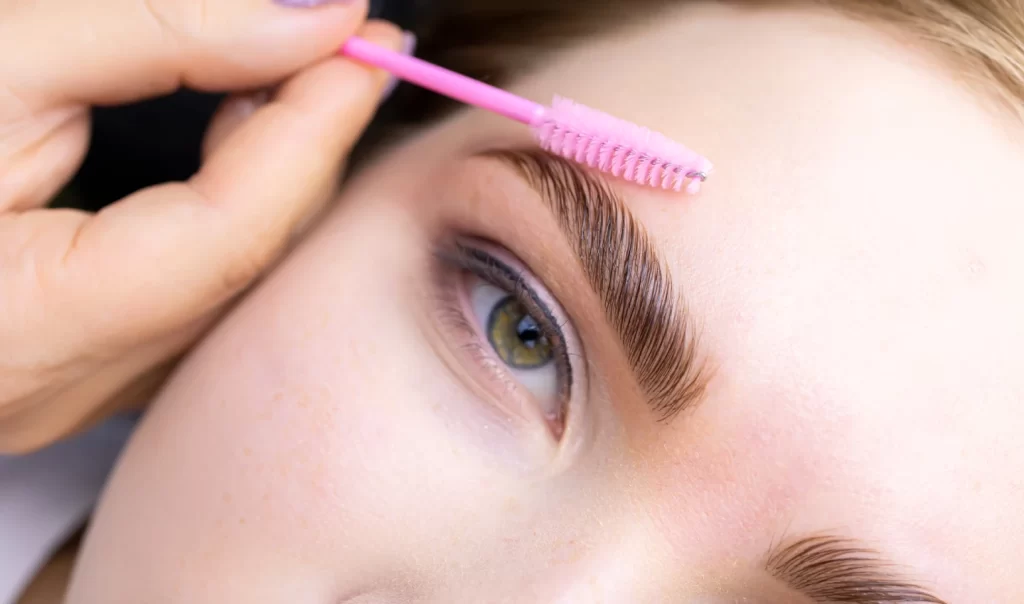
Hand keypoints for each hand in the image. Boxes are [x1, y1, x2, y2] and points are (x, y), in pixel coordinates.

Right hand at [0, 0, 402, 451]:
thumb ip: (157, 35)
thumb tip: (308, 18)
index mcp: (28, 330)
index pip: (233, 231)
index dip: (315, 129)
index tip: (371, 47)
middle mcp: (59, 385)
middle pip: (245, 262)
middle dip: (308, 147)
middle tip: (350, 52)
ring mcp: (63, 387)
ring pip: (226, 281)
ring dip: (274, 175)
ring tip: (299, 79)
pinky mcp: (63, 361)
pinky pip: (187, 290)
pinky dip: (228, 209)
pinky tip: (233, 142)